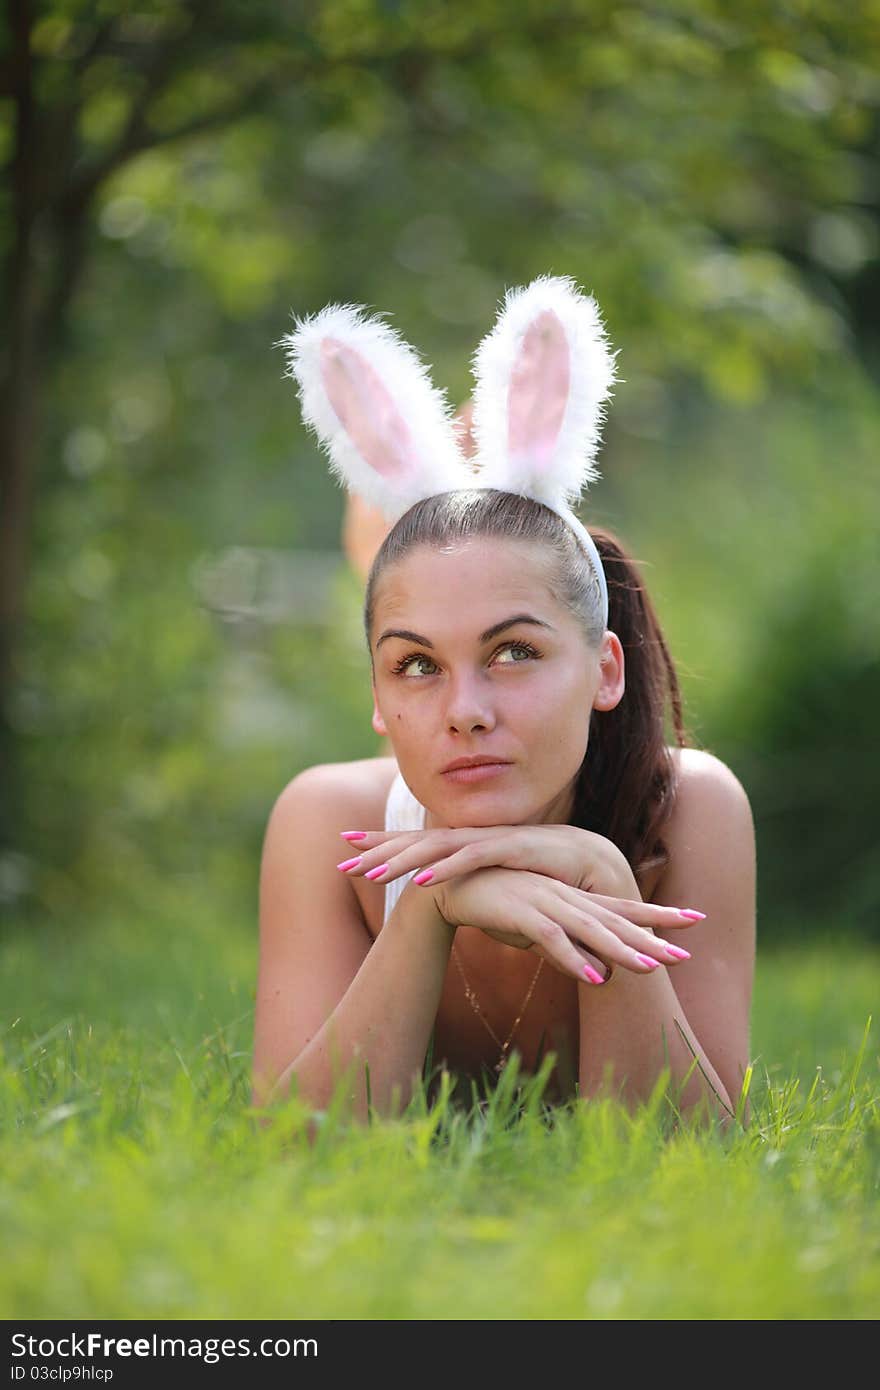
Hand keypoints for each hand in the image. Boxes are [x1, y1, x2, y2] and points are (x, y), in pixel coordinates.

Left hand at [337, 822, 630, 896]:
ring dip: (404, 858)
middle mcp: (479, 838)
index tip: (348, 846)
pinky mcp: (517, 848)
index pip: (420, 842)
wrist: (603, 876)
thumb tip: (451, 909)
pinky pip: (474, 858)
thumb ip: (476, 896)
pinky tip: (420, 879)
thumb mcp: (503, 895)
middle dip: (380, 846)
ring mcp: (497, 840)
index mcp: (472, 848)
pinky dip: (447, 868)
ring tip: (370, 872)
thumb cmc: (554, 888)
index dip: (384, 843)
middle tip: (343, 856)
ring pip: (440, 846)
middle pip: (420, 839)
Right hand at [409, 864, 695, 983]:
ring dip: (620, 950)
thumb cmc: (493, 908)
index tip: (695, 919)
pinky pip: (552, 936)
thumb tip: (598, 969)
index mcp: (571, 901)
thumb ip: (569, 946)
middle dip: (653, 937)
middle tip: (686, 953)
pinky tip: (593, 976)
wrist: (446, 888)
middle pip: (616, 921)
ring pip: (590, 929)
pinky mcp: (520, 910)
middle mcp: (564, 898)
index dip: (658, 916)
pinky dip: (573, 956)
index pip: (623, 910)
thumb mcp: (537, 931)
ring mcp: (544, 901)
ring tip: (650, 969)